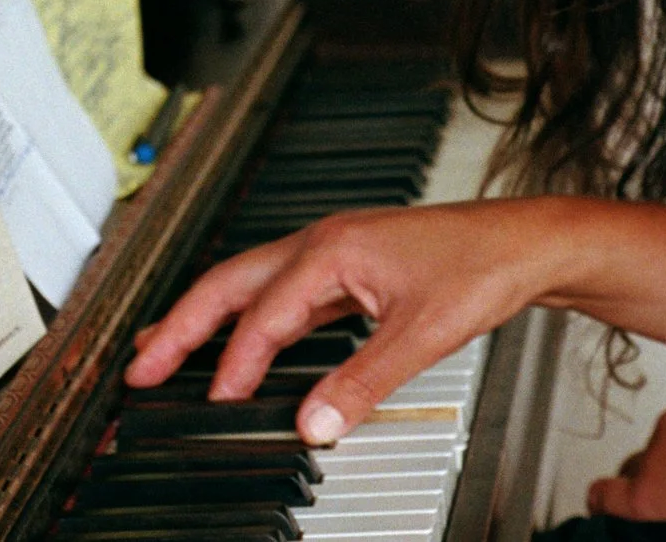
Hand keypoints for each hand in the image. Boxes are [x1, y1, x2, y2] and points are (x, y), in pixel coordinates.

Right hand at [124, 199, 568, 443]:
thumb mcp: (422, 335)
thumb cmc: (483, 266)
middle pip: (230, 284)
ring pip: (251, 285)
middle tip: (139, 367)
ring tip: (165, 351)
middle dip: (180, 326)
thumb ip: (362, 382)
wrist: (526, 242)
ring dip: (208, 318)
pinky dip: (249, 320)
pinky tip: (242, 343)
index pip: (262, 316)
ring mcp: (335, 252)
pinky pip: (281, 294)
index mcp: (331, 248)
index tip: (214, 401)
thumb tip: (314, 422)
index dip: (233, 364)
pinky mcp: (349, 267)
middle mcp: (324, 242)